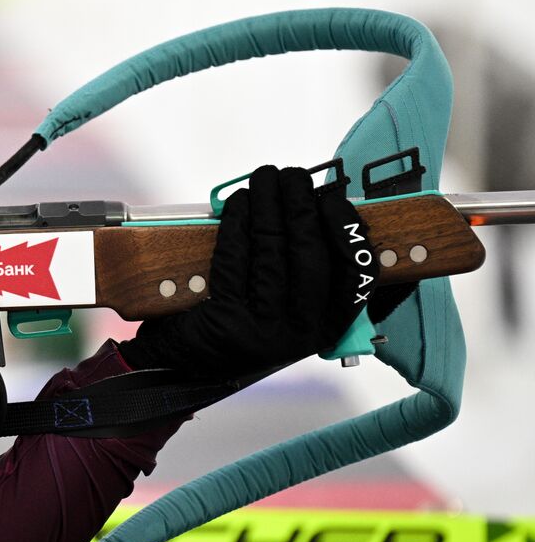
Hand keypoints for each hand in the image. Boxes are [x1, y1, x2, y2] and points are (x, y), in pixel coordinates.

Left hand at [119, 165, 374, 379]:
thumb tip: (343, 217)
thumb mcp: (289, 311)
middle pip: (312, 256)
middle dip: (303, 206)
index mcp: (327, 328)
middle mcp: (299, 333)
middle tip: (294, 176)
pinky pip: (235, 259)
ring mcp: (262, 331)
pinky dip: (237, 224)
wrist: (183, 365)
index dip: (349, 232)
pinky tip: (238, 203)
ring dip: (269, 205)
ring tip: (265, 178)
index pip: (357, 277)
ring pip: (272, 252)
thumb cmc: (241, 324)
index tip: (336, 198)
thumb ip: (319, 276)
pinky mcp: (224, 322)